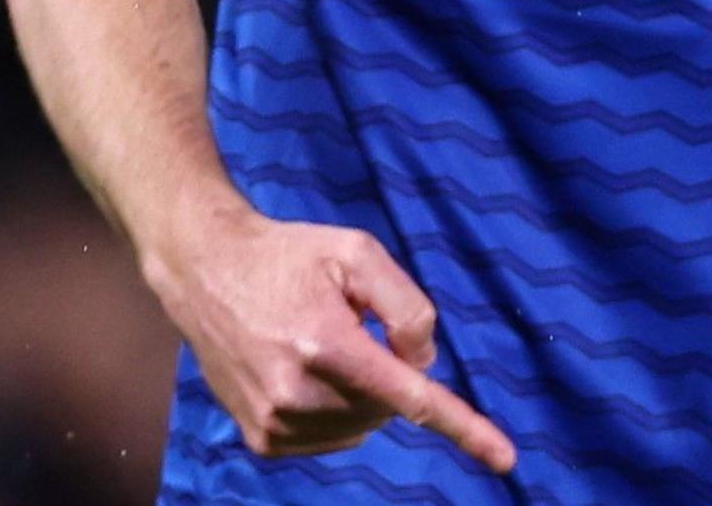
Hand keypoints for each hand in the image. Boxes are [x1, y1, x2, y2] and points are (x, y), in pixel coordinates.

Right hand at [140, 201, 514, 472]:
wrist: (205, 272)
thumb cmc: (290, 256)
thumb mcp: (360, 252)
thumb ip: (407, 306)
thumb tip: (423, 361)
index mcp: (325, 345)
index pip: (410, 397)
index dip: (464, 428)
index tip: (506, 458)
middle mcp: (296, 394)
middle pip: (388, 407)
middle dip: (389, 373)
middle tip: (352, 328)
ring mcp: (273, 422)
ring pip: (363, 426)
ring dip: (364, 394)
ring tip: (322, 344)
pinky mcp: (261, 438)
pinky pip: (332, 438)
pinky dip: (339, 411)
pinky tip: (310, 372)